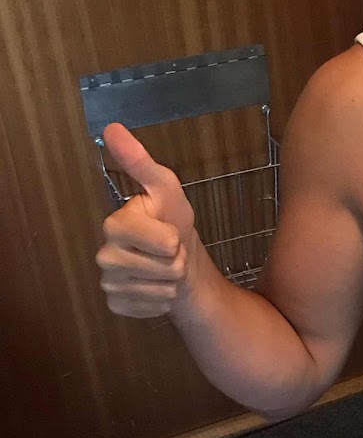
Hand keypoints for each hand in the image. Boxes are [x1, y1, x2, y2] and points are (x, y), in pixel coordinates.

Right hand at [95, 123, 198, 316]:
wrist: (182, 265)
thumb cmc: (174, 223)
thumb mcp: (166, 190)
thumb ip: (140, 162)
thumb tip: (112, 128)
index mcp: (114, 225)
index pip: (153, 238)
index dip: (170, 237)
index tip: (170, 231)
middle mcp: (104, 255)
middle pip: (158, 267)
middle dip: (174, 261)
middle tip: (170, 252)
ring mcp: (109, 283)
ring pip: (157, 290)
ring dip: (171, 281)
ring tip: (165, 269)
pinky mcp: (118, 306)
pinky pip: (149, 309)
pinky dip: (163, 301)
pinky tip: (158, 288)